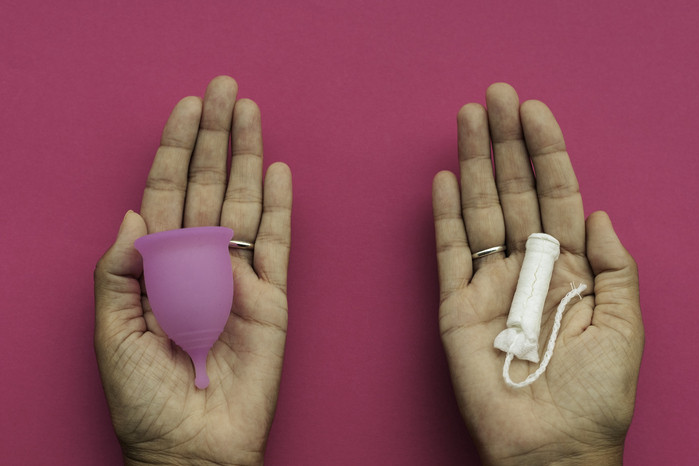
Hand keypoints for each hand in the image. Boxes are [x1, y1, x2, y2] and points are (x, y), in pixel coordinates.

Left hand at [94, 76, 291, 465]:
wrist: (193, 447)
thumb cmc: (146, 399)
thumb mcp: (112, 334)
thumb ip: (119, 271)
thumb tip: (134, 214)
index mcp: (159, 267)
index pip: (167, 193)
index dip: (176, 149)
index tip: (187, 107)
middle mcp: (200, 262)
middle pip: (209, 185)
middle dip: (215, 136)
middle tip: (226, 89)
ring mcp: (238, 276)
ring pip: (245, 202)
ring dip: (247, 156)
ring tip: (251, 112)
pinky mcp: (272, 297)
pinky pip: (278, 242)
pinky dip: (281, 206)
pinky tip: (277, 170)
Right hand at [432, 83, 642, 464]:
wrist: (551, 447)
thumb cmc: (594, 396)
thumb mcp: (624, 326)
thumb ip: (614, 267)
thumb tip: (597, 212)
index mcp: (570, 269)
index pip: (556, 196)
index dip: (546, 152)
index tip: (534, 110)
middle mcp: (528, 268)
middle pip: (513, 193)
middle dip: (505, 143)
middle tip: (494, 96)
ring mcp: (489, 285)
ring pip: (479, 212)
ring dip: (474, 164)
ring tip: (468, 119)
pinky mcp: (455, 307)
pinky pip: (448, 253)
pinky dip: (445, 216)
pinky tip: (447, 179)